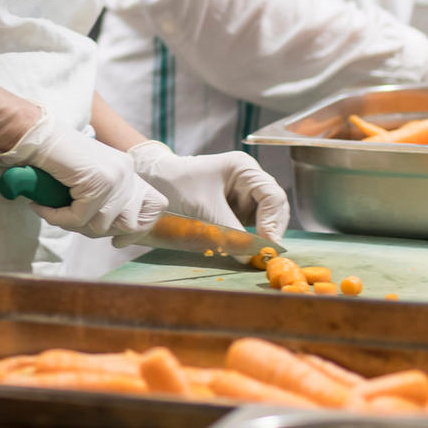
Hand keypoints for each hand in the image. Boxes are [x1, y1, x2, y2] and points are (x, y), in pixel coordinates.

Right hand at [0, 112, 166, 239]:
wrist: (34, 135)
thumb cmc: (54, 161)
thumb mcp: (88, 184)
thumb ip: (106, 204)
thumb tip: (119, 237)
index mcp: (128, 171)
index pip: (156, 206)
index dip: (139, 230)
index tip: (117, 242)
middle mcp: (127, 171)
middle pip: (130, 224)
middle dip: (98, 231)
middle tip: (71, 219)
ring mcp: (115, 176)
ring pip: (101, 225)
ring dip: (73, 224)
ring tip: (53, 210)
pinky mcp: (98, 181)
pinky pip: (79, 218)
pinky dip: (57, 217)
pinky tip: (43, 206)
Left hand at [127, 142, 288, 243]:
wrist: (153, 182)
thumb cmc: (176, 185)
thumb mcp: (204, 209)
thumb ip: (229, 233)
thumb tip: (251, 258)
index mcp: (244, 169)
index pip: (273, 196)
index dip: (273, 221)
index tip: (266, 244)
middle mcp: (249, 181)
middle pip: (275, 208)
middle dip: (271, 231)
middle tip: (264, 255)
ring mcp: (243, 196)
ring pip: (266, 219)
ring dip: (262, 237)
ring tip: (255, 255)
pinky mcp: (235, 211)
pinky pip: (251, 227)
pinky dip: (250, 240)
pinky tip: (245, 250)